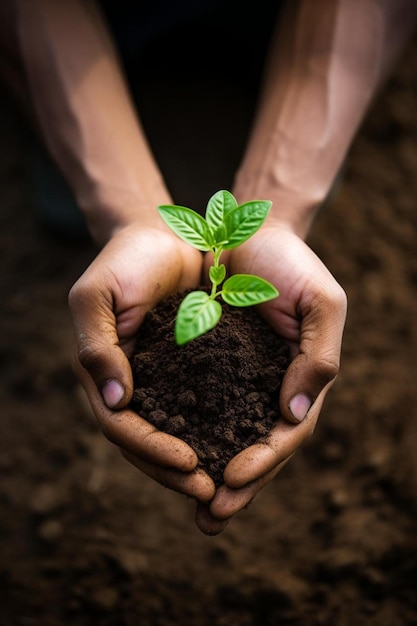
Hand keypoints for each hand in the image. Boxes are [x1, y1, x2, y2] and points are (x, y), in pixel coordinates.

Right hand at [69, 222, 215, 502]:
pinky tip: (249, 448)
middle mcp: (136, 387)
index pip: (123, 428)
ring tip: (235, 485)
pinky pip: (211, 409)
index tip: (188, 463)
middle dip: (178, 473)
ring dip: (205, 464)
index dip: (152, 451)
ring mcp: (167, 382)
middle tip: (213, 495)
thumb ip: (97, 347)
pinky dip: (224, 432)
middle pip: (151, 446)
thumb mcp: (97, 295)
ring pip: (182, 435)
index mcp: (107, 375)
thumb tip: (116, 401)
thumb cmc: (127, 260)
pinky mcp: (198, 371)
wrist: (168, 235)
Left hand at [197, 221, 346, 533]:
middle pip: (255, 448)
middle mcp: (270, 389)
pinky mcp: (205, 369)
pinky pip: (195, 408)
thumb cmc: (290, 264)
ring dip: (210, 473)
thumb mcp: (320, 303)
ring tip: (192, 505)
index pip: (287, 434)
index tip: (234, 479)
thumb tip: (294, 414)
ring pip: (224, 437)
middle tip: (212, 516)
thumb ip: (318, 356)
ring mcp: (237, 382)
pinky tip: (167, 456)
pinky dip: (186, 435)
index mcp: (301, 379)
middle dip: (237, 485)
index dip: (265, 461)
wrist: (246, 232)